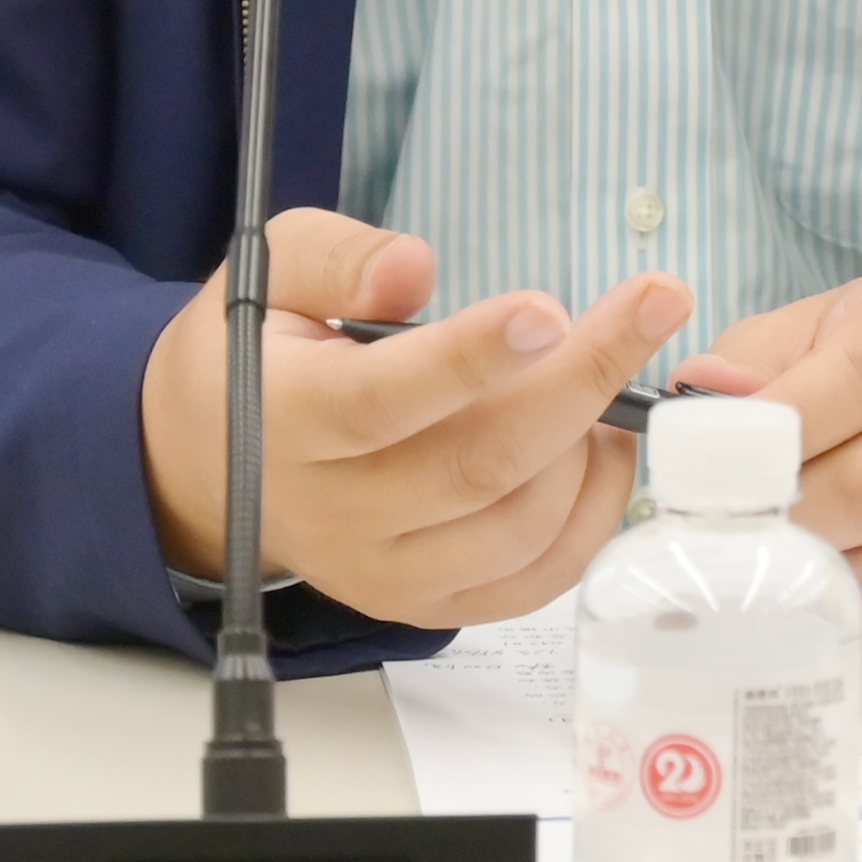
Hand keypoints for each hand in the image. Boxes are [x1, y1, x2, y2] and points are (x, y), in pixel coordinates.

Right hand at [139, 208, 690, 627]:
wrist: (208, 458)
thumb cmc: (256, 346)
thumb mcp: (271, 266)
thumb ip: (338, 257)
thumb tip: (415, 269)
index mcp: (286, 418)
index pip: (385, 398)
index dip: (471, 358)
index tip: (549, 308)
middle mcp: (334, 512)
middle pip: (476, 464)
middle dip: (582, 379)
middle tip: (653, 302)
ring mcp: (381, 571)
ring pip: (515, 528)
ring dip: (592, 448)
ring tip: (624, 370)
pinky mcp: (420, 603)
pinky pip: (526, 584)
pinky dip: (589, 520)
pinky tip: (607, 445)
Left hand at [685, 270, 861, 554]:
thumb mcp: (808, 328)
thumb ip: (750, 359)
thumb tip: (707, 394)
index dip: (788, 420)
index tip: (722, 454)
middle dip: (785, 505)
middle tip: (725, 518)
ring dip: (808, 557)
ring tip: (760, 545)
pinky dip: (844, 587)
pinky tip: (809, 574)